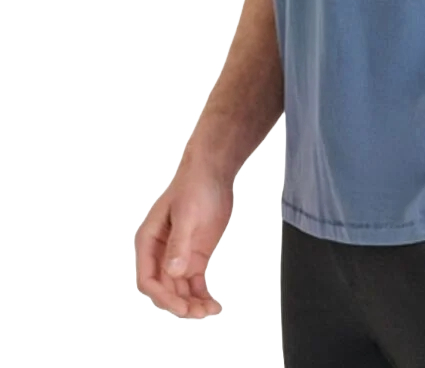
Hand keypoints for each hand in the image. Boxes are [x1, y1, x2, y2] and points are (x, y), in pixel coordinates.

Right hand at [135, 164, 232, 317]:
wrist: (213, 173)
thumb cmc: (194, 186)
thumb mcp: (187, 214)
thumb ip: (179, 243)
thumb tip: (173, 272)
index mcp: (148, 242)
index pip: (147, 280)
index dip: (162, 297)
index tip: (182, 307)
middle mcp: (159, 254)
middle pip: (163, 291)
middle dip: (179, 305)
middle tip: (200, 313)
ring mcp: (177, 257)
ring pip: (179, 292)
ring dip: (192, 305)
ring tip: (211, 310)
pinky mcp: (194, 258)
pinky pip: (194, 285)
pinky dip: (203, 297)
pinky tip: (215, 305)